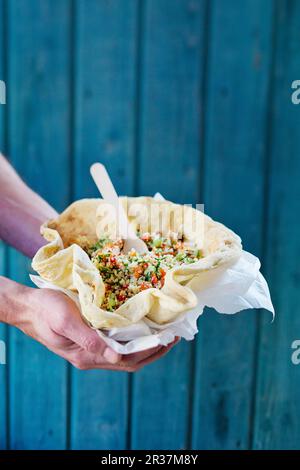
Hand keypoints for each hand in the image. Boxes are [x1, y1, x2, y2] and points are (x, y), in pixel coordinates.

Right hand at [3, 279, 177, 370]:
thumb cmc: (45, 311)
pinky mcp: (89, 338)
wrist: (27, 307)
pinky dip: (133, 338)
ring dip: (146, 345)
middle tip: (175, 336)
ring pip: (126, 353)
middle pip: (131, 361)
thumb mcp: (66, 322)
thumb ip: (89, 340)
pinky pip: (117, 343)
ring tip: (164, 331)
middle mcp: (92, 356)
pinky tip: (142, 326)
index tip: (169, 339)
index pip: (128, 360)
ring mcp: (91, 348)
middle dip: (154, 351)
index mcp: (87, 355)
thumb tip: (116, 358)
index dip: (150, 352)